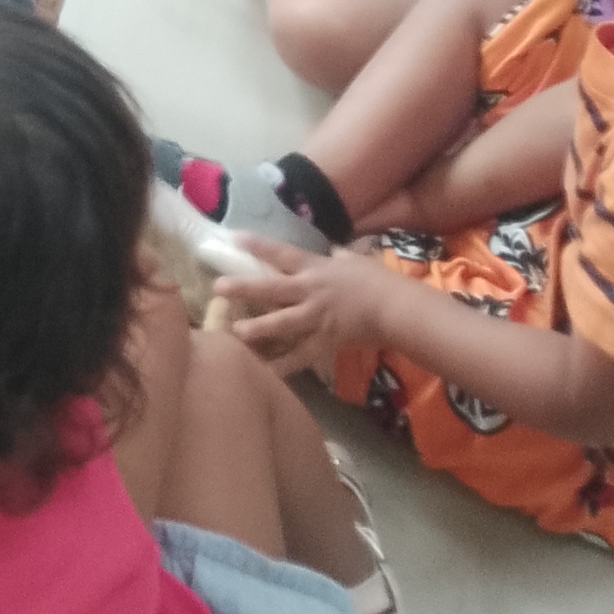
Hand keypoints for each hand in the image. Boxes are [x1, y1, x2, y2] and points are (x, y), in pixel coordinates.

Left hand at [217, 234, 385, 371]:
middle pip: (272, 289)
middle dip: (244, 288)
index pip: (282, 253)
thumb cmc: (378, 280)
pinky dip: (282, 368)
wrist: (396, 308)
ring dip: (258, 328)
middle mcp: (310, 292)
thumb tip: (336, 252)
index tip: (234, 238)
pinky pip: (299, 357)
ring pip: (282, 324)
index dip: (258, 245)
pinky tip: (264, 375)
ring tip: (235, 333)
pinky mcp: (324, 343)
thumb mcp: (356, 261)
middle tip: (218, 288)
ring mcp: (315, 319)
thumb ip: (340, 257)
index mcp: (316, 269)